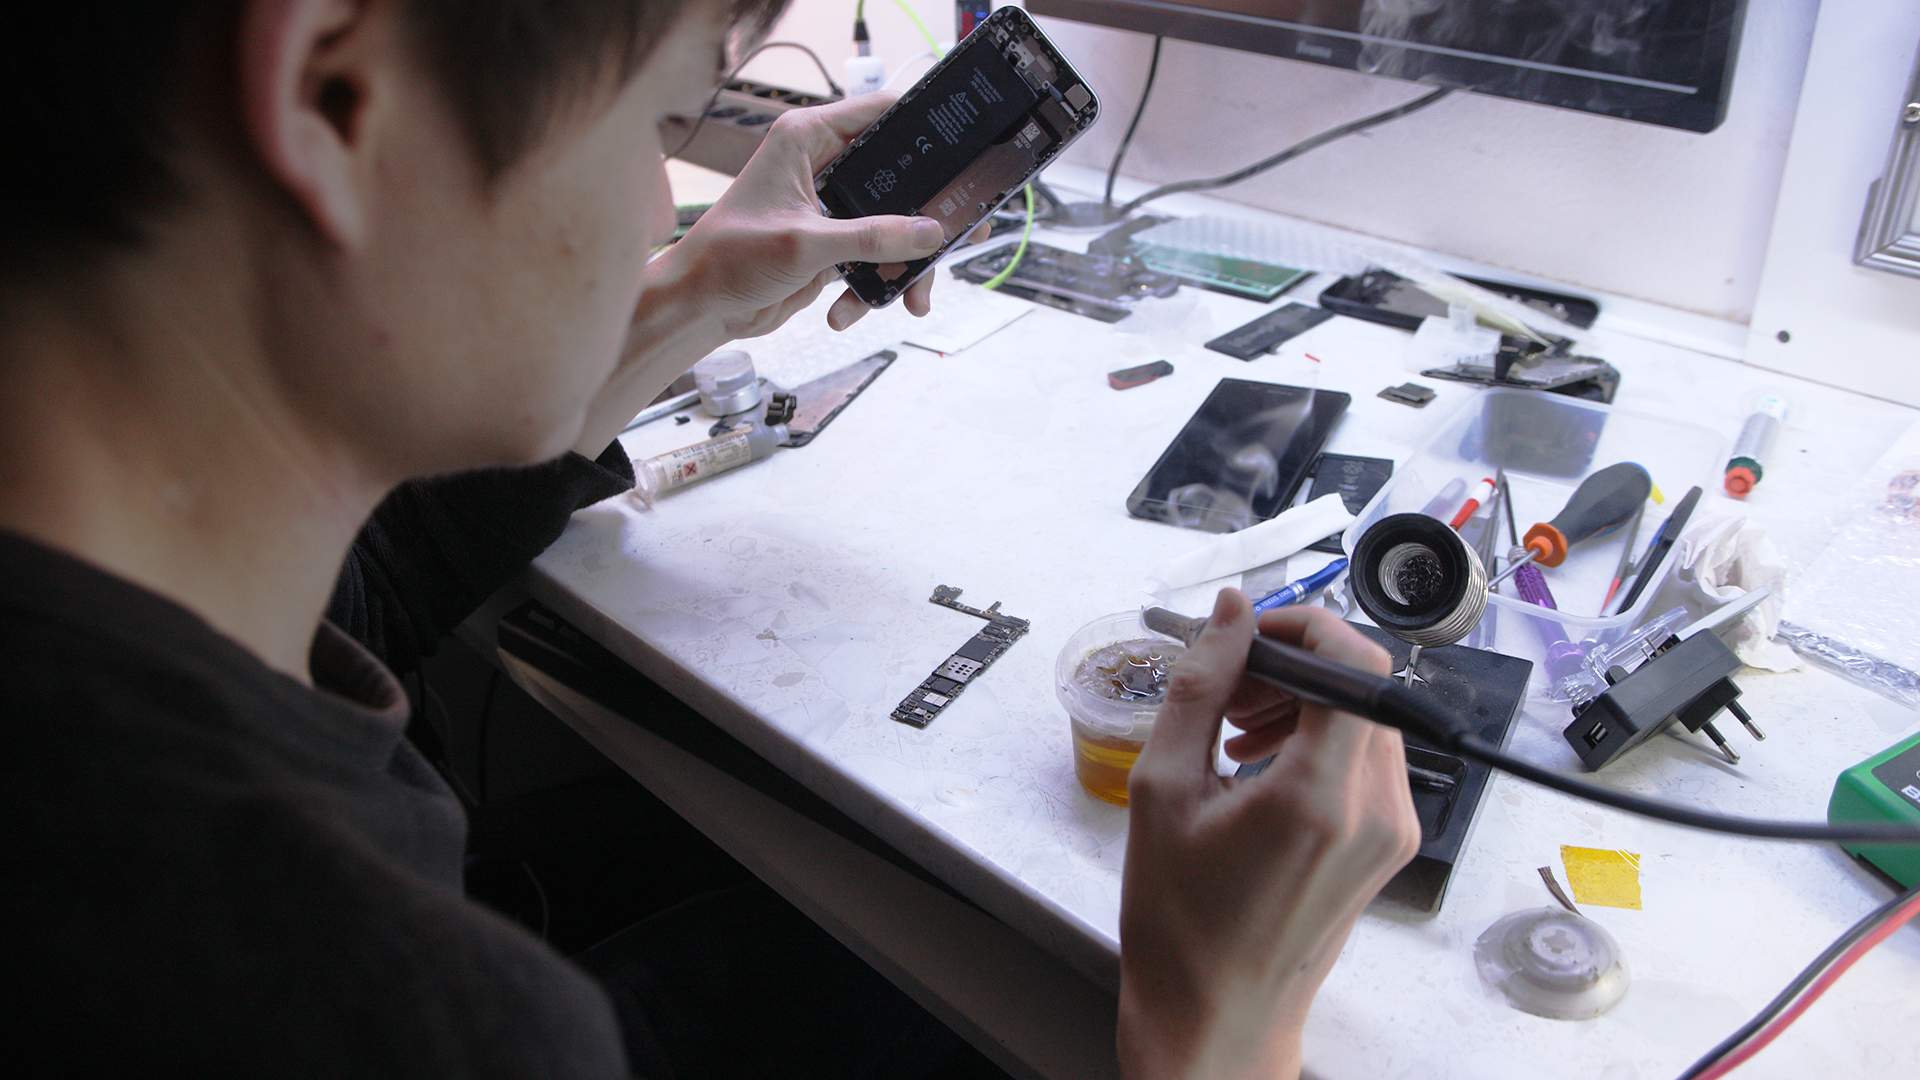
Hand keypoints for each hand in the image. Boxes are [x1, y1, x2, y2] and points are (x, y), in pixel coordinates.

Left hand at [649, 93, 980, 337]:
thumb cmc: (729, 258)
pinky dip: (873, 286)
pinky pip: (872, 258)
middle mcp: (821, 164)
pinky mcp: (830, 244)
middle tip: (960, 233)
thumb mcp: (807, 243)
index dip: (924, 129)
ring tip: (912, 296)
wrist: (700, 307)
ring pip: (890, 224)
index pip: (880, 114)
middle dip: (923, 213)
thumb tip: (930, 232)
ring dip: (903, 262)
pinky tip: (849, 312)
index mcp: (807, 139)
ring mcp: (829, 206)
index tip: (962, 153)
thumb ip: (873, 237)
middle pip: (896, 175)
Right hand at [1116, 591, 1420, 1078]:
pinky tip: (1259, 761)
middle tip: (1226, 682)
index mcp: (1321, 797)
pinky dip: (1317, 739)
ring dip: (1304, 700)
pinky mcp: (1391, 844)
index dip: (1302, 626)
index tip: (1248, 633)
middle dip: (1293, 663)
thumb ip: (1200, 688)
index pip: (1353, 663)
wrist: (1218, 1014)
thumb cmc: (1180, 921)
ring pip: (1366, 717)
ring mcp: (1394, 830)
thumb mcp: (1163, 790)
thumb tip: (1231, 612)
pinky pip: (1367, 758)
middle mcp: (1377, 810)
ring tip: (1234, 724)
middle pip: (1362, 685)